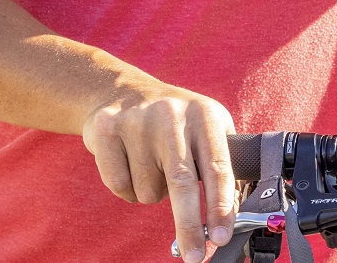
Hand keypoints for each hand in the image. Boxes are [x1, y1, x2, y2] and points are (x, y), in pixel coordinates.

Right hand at [82, 80, 237, 262]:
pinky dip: (127, 189)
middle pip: (182, 183)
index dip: (222, 206)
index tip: (222, 237)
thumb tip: (229, 221)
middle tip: (194, 256)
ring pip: (149, 190)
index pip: (218, 167)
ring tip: (151, 165)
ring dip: (152, 194)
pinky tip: (129, 162)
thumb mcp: (205, 132)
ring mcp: (137, 120)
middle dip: (190, 226)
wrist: (122, 90)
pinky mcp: (107, 128)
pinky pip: (120, 185)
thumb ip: (220, 170)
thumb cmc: (174, 123)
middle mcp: (172, 115)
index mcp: (204, 116)